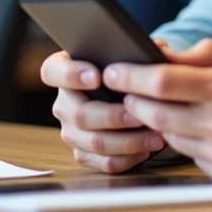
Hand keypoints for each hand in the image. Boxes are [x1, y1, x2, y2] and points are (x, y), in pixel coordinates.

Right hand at [40, 49, 166, 172]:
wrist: (125, 94)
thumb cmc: (124, 69)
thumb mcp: (129, 52)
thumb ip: (137, 49)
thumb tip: (158, 49)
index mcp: (64, 70)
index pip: (53, 71)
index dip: (71, 74)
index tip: (97, 76)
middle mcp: (63, 102)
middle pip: (78, 114)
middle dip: (112, 116)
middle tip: (138, 114)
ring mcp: (71, 130)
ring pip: (94, 142)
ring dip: (127, 141)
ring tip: (154, 136)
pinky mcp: (84, 153)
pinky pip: (102, 162)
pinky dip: (126, 159)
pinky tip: (145, 150)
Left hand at [105, 36, 211, 182]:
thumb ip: (208, 49)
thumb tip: (162, 50)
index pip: (162, 81)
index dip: (130, 74)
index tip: (111, 68)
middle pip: (155, 113)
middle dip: (133, 98)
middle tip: (124, 86)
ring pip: (167, 135)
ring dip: (155, 119)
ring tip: (157, 102)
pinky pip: (186, 153)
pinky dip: (181, 138)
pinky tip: (191, 125)